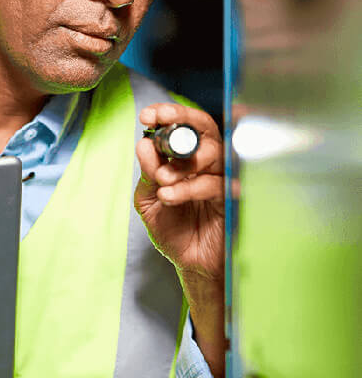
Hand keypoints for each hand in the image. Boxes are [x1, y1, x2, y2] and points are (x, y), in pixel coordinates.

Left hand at [134, 102, 225, 377]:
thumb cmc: (173, 228)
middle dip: (181, 120)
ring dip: (182, 162)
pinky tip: (169, 196)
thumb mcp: (148, 200)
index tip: (147, 115)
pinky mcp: (232, 200)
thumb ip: (147, 173)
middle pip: (204, 128)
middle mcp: (206, 163)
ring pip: (212, 153)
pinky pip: (216, 185)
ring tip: (161, 179)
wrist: (190, 263)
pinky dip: (190, 187)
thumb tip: (144, 144)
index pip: (183, 125)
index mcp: (185, 158)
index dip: (168, 114)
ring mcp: (222, 179)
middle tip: (158, 122)